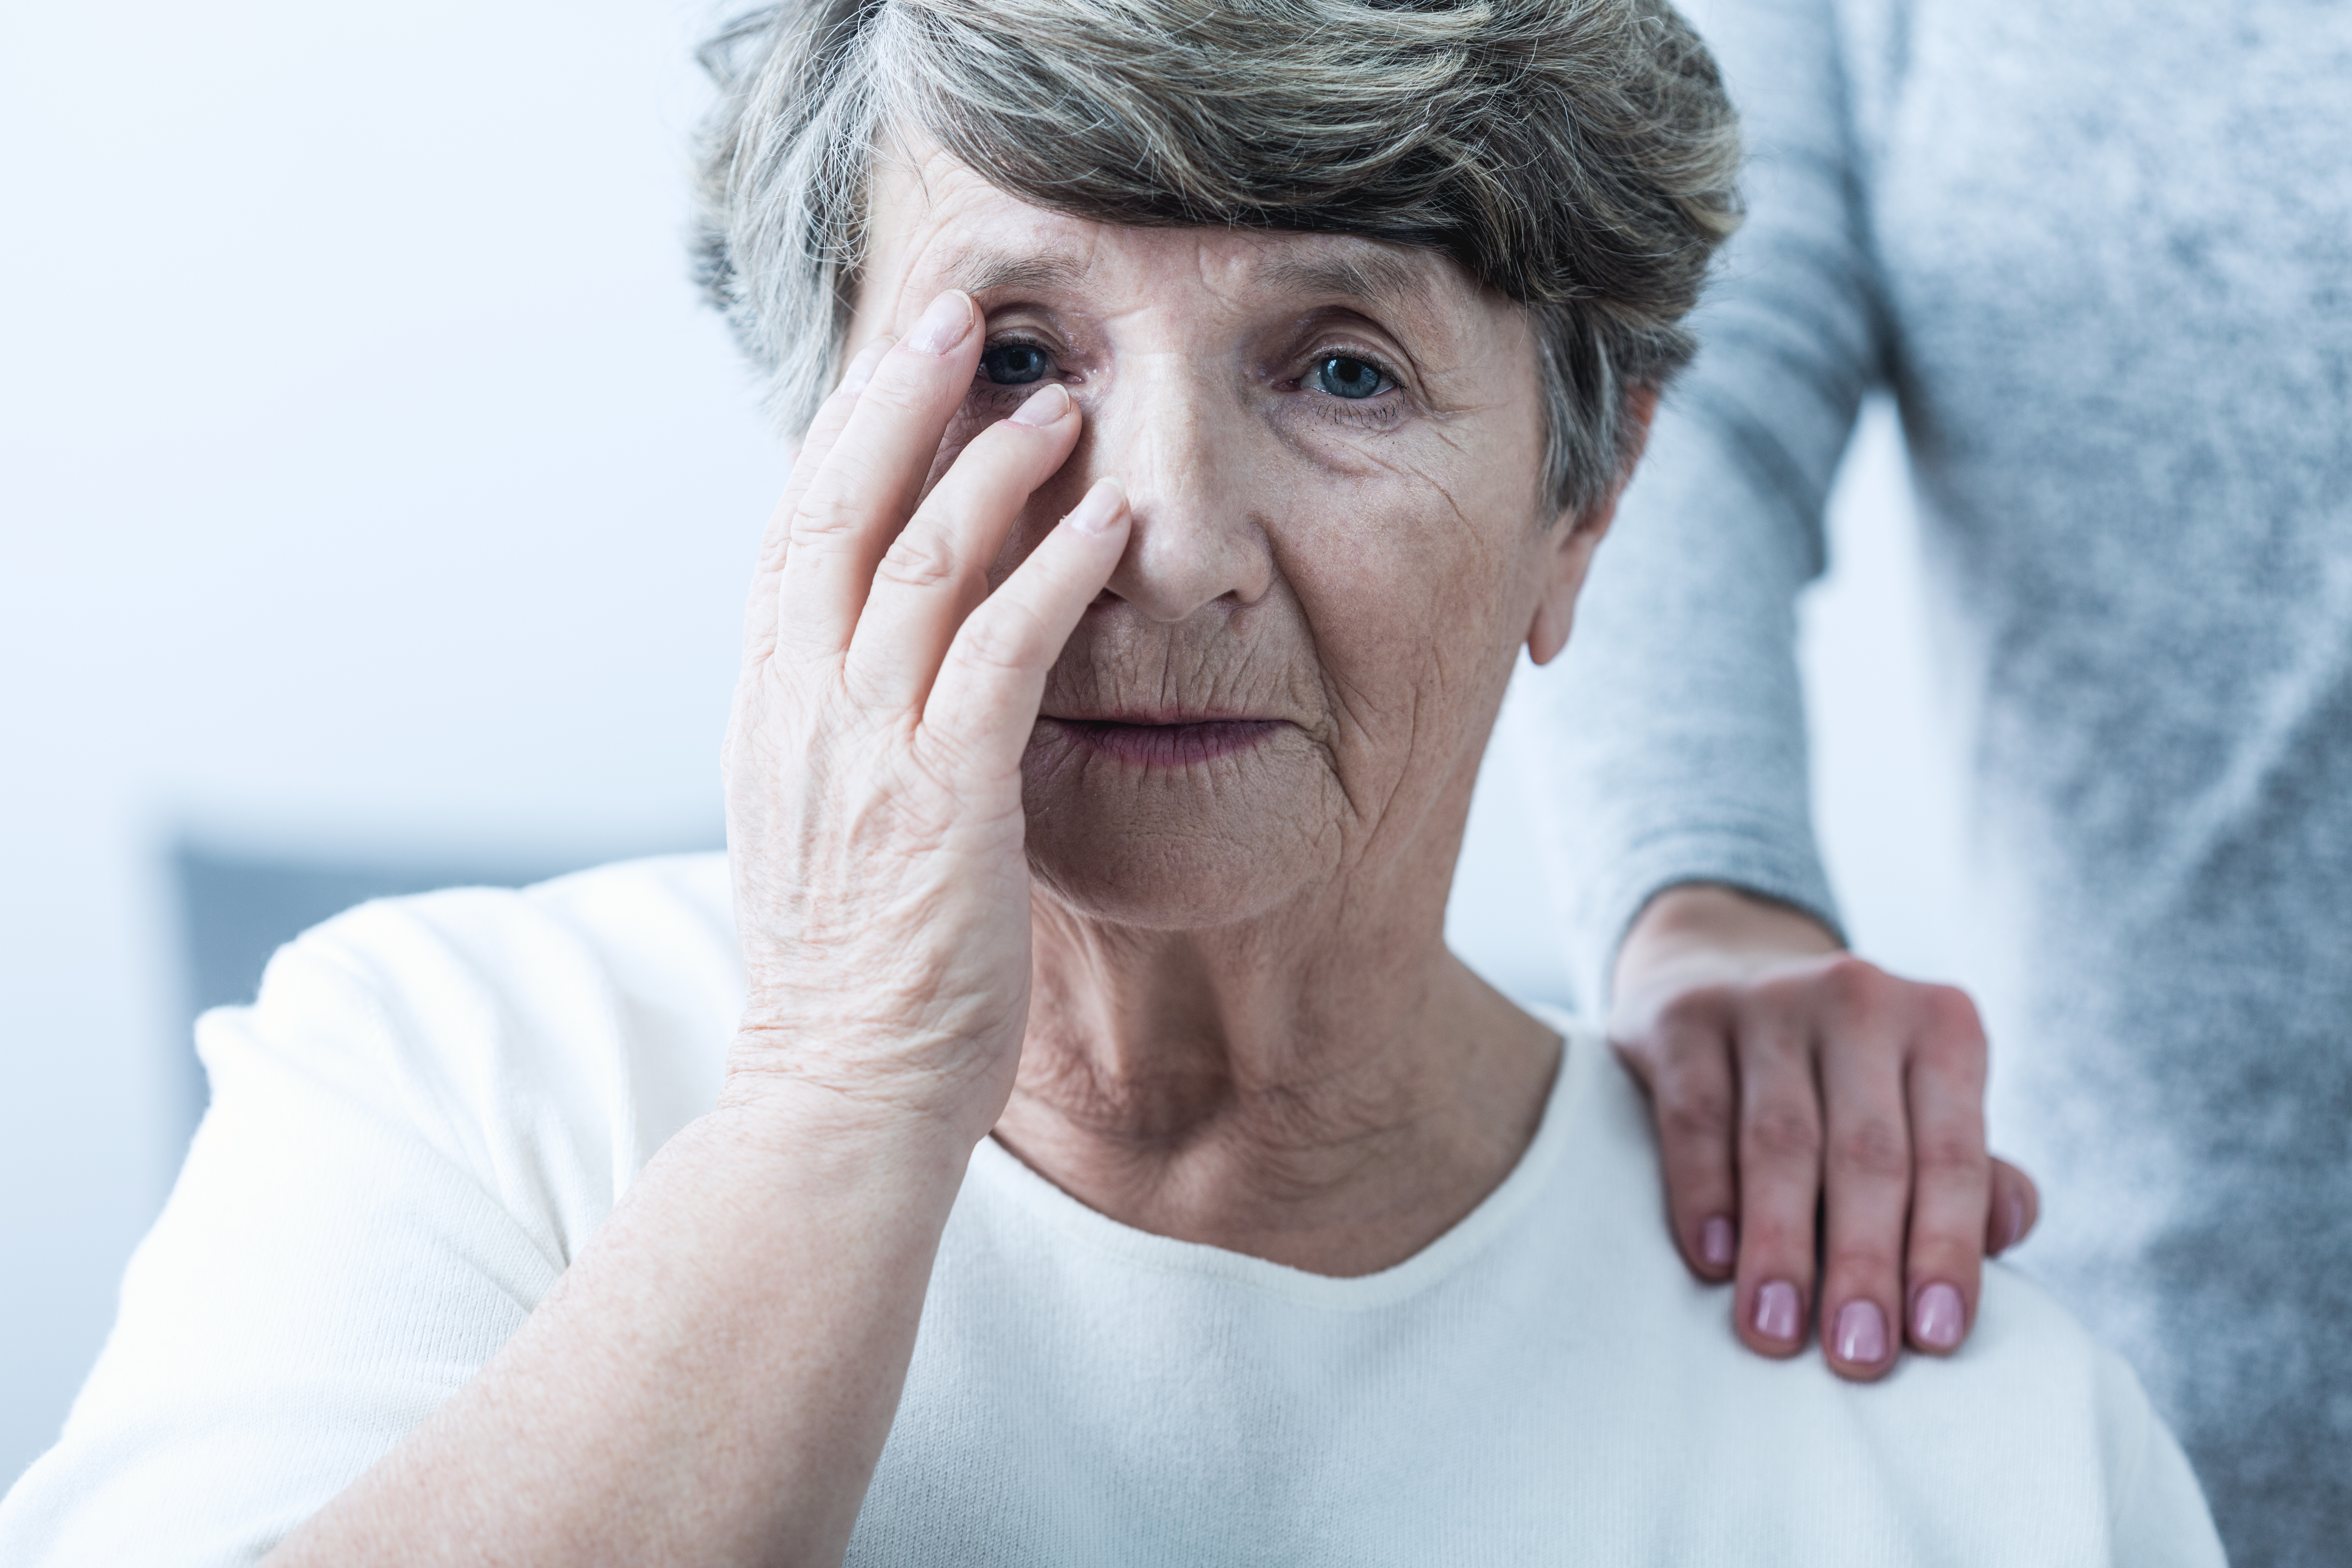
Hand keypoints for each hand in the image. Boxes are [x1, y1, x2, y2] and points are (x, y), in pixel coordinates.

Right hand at [721, 290, 1131, 1146]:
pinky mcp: (943, 800)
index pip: (793, 538)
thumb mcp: (818, 826)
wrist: (837, 1098)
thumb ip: (838, 731)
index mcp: (768, 715)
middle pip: (837, 513)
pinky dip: (1055, 574)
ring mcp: (864, 752)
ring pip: (917, 563)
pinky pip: (1000, 654)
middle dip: (895, 400)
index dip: (841, 436)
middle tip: (956, 312)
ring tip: (1059, 399)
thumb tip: (875, 661)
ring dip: (990, 467)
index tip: (894, 360)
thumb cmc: (851, 975)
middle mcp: (800, 713)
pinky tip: (1108, 520)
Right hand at [1611, 884, 2038, 1380]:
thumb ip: (1969, 1170)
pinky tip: (1712, 1258)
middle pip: (1867, 1152)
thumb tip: (2010, 1229)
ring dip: (1780, 1244)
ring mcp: (1767, 1000)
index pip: (1952, 1152)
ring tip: (1776, 1332)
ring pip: (1779, 1138)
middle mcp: (1860, 999)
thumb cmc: (1844, 1079)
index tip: (1935, 1338)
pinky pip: (1697, 1113)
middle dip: (1864, 1263)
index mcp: (1941, 1025)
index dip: (1946, 1248)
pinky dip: (1704, 1190)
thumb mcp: (1918, 1104)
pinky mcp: (1685, 1015)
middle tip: (1858, 1355)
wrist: (1728, 973)